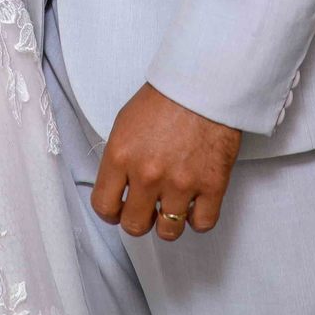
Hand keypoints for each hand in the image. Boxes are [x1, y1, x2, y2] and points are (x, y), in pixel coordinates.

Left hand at [92, 84, 241, 244]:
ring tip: (172, 205)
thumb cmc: (166, 97)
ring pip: (168, 231)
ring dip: (169, 221)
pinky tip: (194, 203)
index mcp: (121, 155)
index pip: (103, 206)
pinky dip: (198, 218)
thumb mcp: (126, 122)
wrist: (203, 82)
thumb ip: (119, 157)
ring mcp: (180, 183)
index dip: (110, 212)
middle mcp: (147, 174)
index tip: (117, 209)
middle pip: (134, 225)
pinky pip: (201, 224)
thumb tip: (117, 185)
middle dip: (139, 219)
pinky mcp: (211, 186)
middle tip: (146, 208)